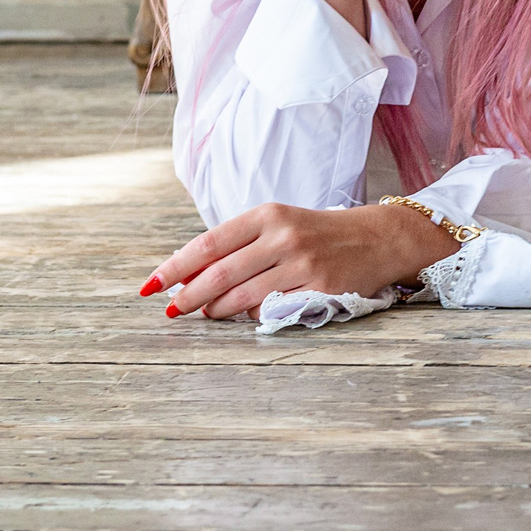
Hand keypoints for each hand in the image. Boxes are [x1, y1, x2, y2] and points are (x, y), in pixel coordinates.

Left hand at [144, 202, 462, 319]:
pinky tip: (243, 316)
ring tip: (202, 314)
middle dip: (188, 295)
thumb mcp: (280, 224)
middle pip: (219, 273)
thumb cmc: (320, 232)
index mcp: (267, 214)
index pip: (209, 243)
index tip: (151, 284)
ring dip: (214, 310)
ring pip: (241, 296)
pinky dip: (251, 316)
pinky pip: (271, 310)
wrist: (379, 237)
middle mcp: (282, 236)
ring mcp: (301, 264)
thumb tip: (192, 274)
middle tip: (171, 309)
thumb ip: (241, 244)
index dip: (176, 266)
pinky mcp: (318, 289)